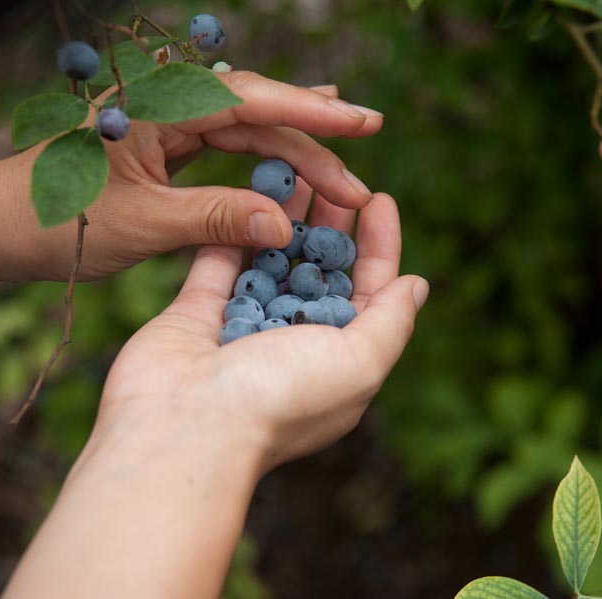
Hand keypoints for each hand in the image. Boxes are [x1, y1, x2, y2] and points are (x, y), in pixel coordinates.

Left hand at [0, 72, 383, 281]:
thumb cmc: (54, 224)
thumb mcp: (142, 226)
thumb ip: (216, 218)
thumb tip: (286, 225)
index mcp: (156, 108)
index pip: (249, 102)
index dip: (310, 112)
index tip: (361, 121)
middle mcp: (163, 104)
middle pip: (254, 111)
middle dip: (310, 133)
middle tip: (367, 147)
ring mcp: (162, 122)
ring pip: (243, 126)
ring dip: (292, 141)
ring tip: (348, 137)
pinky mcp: (161, 144)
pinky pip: (223, 143)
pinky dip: (260, 152)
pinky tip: (289, 148)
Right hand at [4, 191, 423, 598]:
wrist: (184, 427)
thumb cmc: (279, 398)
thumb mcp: (358, 364)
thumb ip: (390, 321)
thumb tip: (417, 284)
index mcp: (338, 359)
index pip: (368, 291)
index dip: (378, 245)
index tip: (378, 199)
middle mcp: (293, 341)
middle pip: (319, 270)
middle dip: (331, 223)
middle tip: (333, 176)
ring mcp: (243, 326)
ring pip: (270, 259)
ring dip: (284, 217)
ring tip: (292, 171)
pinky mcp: (197, 312)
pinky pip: (220, 261)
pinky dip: (236, 228)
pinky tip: (250, 190)